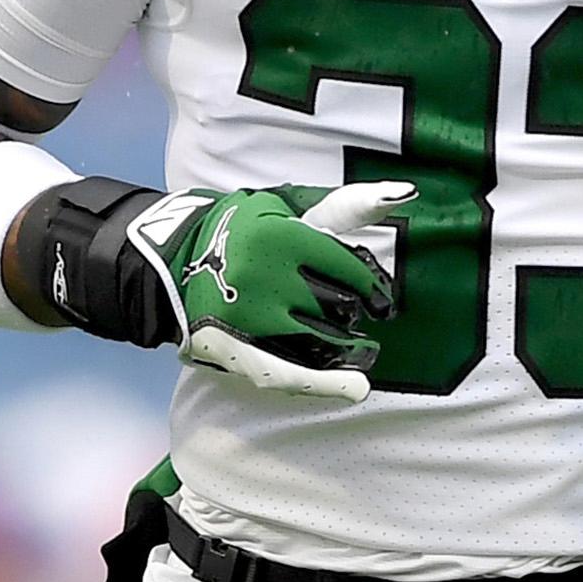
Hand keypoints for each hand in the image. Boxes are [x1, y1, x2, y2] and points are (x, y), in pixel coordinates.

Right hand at [128, 181, 413, 402]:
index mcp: (280, 236)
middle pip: (336, 306)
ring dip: (347, 348)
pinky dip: (327, 384)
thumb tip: (405, 193)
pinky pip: (289, 372)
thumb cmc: (248, 230)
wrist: (177, 260)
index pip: (347, 269)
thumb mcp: (289, 209)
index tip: (379, 298)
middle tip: (351, 314)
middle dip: (349, 311)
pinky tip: (356, 388)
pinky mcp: (234, 349)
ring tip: (361, 350)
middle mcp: (265, 278)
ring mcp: (249, 318)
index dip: (370, 287)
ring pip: (320, 340)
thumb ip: (347, 206)